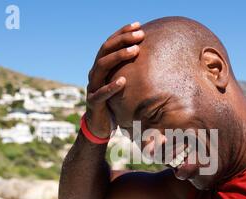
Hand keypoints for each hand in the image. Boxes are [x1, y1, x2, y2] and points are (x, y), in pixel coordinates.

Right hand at [86, 22, 144, 137]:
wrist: (100, 126)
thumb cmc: (114, 103)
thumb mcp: (123, 85)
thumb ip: (131, 72)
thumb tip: (154, 60)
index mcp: (101, 67)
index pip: (109, 44)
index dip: (122, 33)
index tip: (138, 25)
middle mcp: (94, 73)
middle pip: (105, 50)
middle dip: (122, 40)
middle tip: (140, 35)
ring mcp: (92, 87)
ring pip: (102, 67)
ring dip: (118, 57)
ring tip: (135, 51)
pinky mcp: (93, 103)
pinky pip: (101, 93)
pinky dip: (111, 87)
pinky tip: (123, 81)